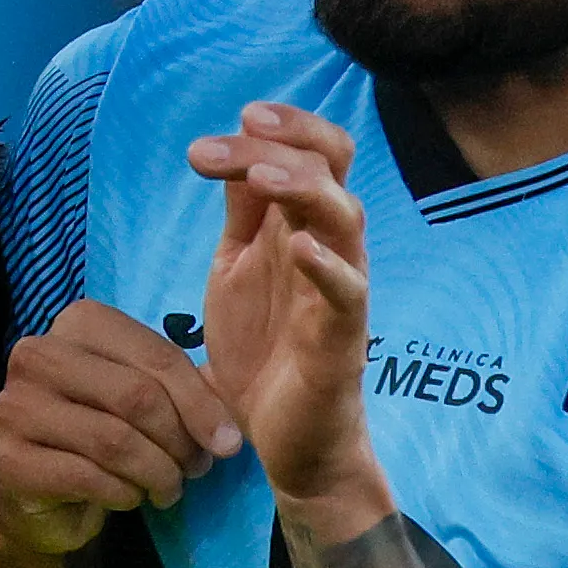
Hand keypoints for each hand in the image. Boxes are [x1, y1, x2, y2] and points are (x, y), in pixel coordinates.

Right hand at [0, 300, 241, 558]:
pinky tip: (131, 497)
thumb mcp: (143, 400)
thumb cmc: (100, 435)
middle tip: (197, 469)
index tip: (228, 443)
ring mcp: (16, 406)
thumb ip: (183, 394)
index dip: (200, 403)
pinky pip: (90, 478)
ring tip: (169, 488)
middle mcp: (37, 355)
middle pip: (136, 396)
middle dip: (180, 440)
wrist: (40, 497)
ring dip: (157, 473)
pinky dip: (125, 494)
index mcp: (77, 323)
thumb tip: (229, 428)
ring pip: (115, 441)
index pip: (155, 356)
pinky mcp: (10, 460)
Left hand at [190, 104, 372, 507]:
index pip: (310, 152)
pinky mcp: (343, 338)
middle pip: (333, 167)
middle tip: (237, 131)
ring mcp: (340, 289)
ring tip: (260, 175)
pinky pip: (349, 293)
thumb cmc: (264, 349)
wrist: (284, 439)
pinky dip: (327, 265)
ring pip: (346, 217)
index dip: (278, 128)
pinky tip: (298, 246)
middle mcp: (328, 247)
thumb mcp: (236, 268)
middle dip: (288, 139)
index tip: (218, 133)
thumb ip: (243, 215)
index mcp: (300, 225)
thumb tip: (233, 149)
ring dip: (304, 187)